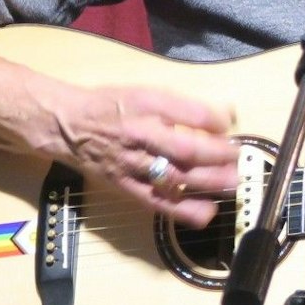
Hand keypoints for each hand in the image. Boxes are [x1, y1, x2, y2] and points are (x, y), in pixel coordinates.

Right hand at [52, 85, 239, 227]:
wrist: (65, 125)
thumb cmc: (110, 105)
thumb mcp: (145, 92)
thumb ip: (184, 106)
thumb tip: (227, 113)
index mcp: (144, 105)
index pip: (186, 112)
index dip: (213, 120)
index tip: (228, 124)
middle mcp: (139, 134)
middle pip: (184, 149)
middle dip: (217, 156)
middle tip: (238, 157)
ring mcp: (132, 164)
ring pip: (174, 176)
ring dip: (209, 182)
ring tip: (233, 183)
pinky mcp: (125, 186)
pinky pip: (156, 201)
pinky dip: (184, 210)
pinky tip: (207, 212)